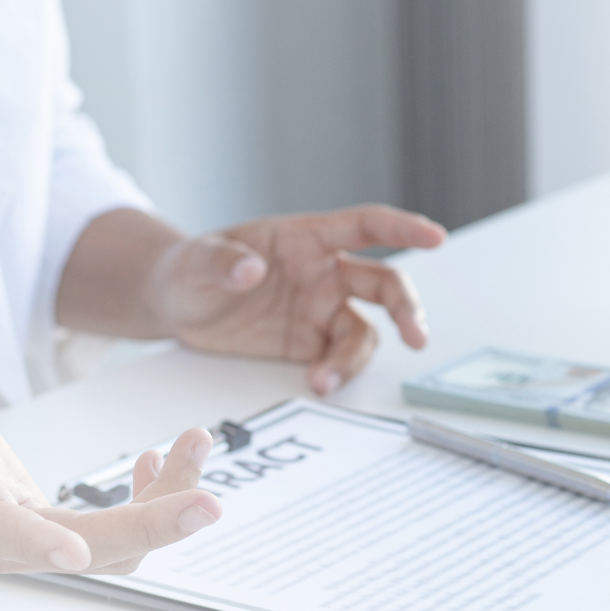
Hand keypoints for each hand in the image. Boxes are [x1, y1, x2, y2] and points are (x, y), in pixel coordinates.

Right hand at [0, 339, 222, 573]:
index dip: (37, 542)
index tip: (78, 552)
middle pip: (81, 550)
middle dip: (149, 529)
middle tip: (209, 502)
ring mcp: (27, 539)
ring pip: (111, 546)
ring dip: (164, 503)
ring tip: (195, 441)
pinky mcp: (52, 530)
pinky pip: (113, 532)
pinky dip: (150, 499)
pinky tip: (158, 458)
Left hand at [150, 205, 444, 394]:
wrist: (174, 304)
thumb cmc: (188, 268)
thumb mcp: (195, 260)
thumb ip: (222, 261)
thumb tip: (251, 269)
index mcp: (306, 239)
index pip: (365, 226)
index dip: (403, 227)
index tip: (435, 237)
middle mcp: (324, 273)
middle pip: (384, 284)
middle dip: (406, 308)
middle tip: (417, 337)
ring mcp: (319, 310)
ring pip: (364, 332)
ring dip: (354, 358)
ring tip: (324, 380)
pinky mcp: (309, 344)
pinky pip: (338, 359)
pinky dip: (336, 374)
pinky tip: (317, 384)